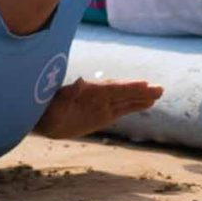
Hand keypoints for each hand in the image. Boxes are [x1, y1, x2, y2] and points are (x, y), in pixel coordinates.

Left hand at [35, 78, 162, 138]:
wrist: (41, 118)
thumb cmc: (45, 109)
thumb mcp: (55, 103)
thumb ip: (69, 93)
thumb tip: (80, 81)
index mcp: (89, 92)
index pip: (113, 88)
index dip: (128, 87)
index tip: (144, 84)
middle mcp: (98, 97)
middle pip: (124, 93)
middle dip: (141, 91)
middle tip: (160, 89)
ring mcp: (102, 105)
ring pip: (126, 100)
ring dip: (142, 98)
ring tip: (159, 94)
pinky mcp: (103, 115)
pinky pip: (123, 109)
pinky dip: (135, 106)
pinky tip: (147, 104)